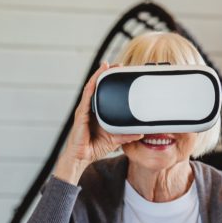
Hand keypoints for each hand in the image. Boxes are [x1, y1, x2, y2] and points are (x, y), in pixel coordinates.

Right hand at [52, 62, 142, 184]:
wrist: (82, 157)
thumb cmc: (94, 147)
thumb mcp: (115, 140)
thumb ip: (126, 135)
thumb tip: (140, 132)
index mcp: (98, 113)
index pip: (104, 93)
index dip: (111, 82)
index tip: (122, 72)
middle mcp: (90, 109)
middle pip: (97, 86)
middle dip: (105, 74)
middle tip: (118, 64)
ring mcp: (84, 110)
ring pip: (91, 88)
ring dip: (98, 76)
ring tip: (106, 66)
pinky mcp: (81, 115)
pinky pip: (86, 98)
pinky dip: (91, 88)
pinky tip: (95, 80)